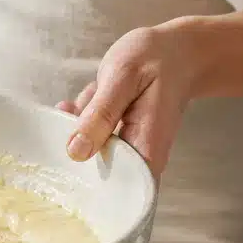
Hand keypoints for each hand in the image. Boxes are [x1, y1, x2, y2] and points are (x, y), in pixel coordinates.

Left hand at [58, 26, 198, 176]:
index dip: (88, 191)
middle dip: (74, 145)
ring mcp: (126, 147)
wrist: (178, 50)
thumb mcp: (123, 78)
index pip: (117, 192)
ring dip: (78, 124)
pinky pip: (90, 134)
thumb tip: (76, 152)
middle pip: (95, 173)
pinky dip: (83, 115)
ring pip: (87, 150)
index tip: (64, 173)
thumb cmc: (157, 60)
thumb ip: (101, 114)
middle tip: (70, 117)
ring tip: (93, 95)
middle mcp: (137, 157)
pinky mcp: (117, 136)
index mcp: (145, 152)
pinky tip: (92, 95)